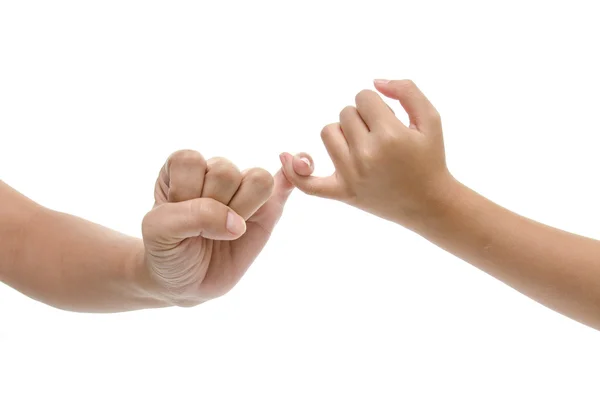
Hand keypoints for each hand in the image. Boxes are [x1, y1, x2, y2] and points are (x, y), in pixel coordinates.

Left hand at [141, 150, 299, 305]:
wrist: (184, 283)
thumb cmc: (167, 251)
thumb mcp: (159, 233)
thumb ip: (193, 216)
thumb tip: (237, 222)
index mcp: (183, 168)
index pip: (191, 161)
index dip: (184, 193)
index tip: (176, 217)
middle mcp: (214, 172)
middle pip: (226, 171)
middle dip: (213, 207)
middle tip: (202, 229)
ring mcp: (243, 189)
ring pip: (257, 179)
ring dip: (241, 210)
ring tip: (226, 230)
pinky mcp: (268, 208)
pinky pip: (287, 181)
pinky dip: (296, 172)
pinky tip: (301, 166)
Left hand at [279, 79, 455, 230]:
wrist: (428, 204)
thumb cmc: (430, 158)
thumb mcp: (431, 118)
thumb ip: (407, 90)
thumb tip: (374, 82)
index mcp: (389, 136)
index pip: (363, 97)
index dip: (376, 104)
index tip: (389, 120)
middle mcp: (366, 156)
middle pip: (345, 113)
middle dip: (362, 118)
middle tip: (381, 138)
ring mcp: (351, 176)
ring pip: (328, 133)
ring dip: (342, 133)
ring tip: (362, 146)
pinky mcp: (342, 193)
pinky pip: (309, 183)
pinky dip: (295, 172)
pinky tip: (285, 157)